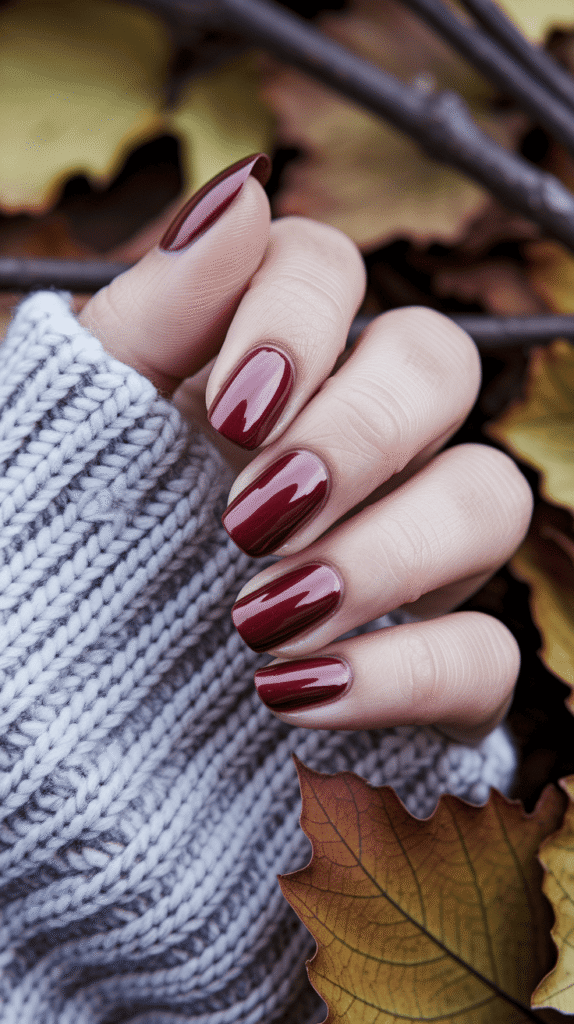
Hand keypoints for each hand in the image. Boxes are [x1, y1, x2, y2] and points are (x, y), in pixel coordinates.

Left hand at [80, 154, 531, 743]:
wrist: (42, 711)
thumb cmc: (55, 549)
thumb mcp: (78, 431)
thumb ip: (152, 313)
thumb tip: (245, 189)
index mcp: (256, 369)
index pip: (327, 268)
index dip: (299, 318)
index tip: (231, 411)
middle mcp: (348, 445)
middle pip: (438, 365)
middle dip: (360, 433)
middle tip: (254, 514)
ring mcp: (397, 555)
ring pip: (490, 501)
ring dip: (388, 553)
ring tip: (263, 617)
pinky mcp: (420, 670)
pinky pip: (483, 657)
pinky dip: (402, 674)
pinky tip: (296, 694)